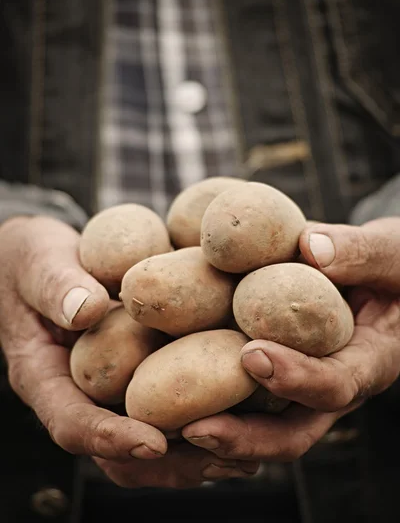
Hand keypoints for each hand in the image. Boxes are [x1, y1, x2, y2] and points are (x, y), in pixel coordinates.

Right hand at [0, 215, 255, 486]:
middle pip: (118, 452)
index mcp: (44, 376)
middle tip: (219, 458)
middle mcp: (80, 392)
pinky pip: (168, 404)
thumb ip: (56, 285)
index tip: (152, 442)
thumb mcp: (38, 263)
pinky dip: (205, 412)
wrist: (44, 258)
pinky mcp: (138, 371)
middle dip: (169, 461)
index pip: (70, 423)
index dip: (109, 438)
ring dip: (195, 450)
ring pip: (149, 438)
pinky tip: (249, 404)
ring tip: (245, 451)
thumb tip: (85, 309)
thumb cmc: (34, 259)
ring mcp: (110, 387)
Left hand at [182, 217, 399, 460]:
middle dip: (243, 436)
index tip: (254, 355)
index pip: (336, 385)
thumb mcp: (392, 251)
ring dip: (216, 429)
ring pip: (260, 422)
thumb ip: (360, 251)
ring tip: (165, 422)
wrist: (381, 273)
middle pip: (291, 431)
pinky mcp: (276, 368)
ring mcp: (301, 382)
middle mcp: (332, 384)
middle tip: (193, 427)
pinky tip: (166, 387)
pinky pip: (243, 392)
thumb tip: (311, 248)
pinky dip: (208, 395)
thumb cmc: (394, 263)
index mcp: (369, 361)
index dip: (297, 378)